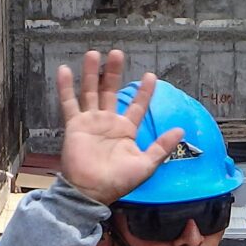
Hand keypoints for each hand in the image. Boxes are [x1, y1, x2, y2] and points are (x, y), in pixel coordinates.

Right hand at [55, 50, 182, 204]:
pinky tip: (64, 70)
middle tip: (117, 53)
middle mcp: (108, 122)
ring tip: (93, 54)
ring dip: (92, 73)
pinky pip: (69, 103)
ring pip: (91, 91)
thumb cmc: (118, 181)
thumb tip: (181, 130)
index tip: (151, 75)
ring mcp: (90, 122)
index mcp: (126, 130)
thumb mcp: (146, 164)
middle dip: (114, 72)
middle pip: (112, 91)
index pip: (137, 106)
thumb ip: (162, 146)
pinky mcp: (75, 125)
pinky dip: (66, 87)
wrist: (91, 192)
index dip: (144, 92)